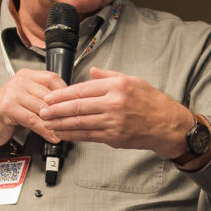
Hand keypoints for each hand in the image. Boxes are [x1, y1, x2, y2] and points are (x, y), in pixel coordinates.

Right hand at [0, 69, 64, 171]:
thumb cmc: (4, 116)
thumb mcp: (26, 102)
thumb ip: (42, 99)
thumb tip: (65, 104)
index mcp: (25, 75)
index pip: (52, 78)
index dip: (65, 92)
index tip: (73, 104)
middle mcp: (19, 81)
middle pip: (49, 94)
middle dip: (61, 111)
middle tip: (71, 122)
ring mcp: (13, 93)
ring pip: (43, 107)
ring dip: (55, 122)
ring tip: (63, 131)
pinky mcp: (9, 107)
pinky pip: (33, 119)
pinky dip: (45, 130)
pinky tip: (52, 136)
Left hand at [39, 66, 194, 157]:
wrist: (168, 125)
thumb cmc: (152, 102)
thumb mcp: (133, 80)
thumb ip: (109, 76)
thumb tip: (92, 72)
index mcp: (117, 86)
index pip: (82, 89)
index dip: (62, 94)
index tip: (50, 96)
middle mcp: (114, 103)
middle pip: (77, 106)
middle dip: (55, 109)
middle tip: (42, 110)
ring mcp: (113, 122)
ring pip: (79, 123)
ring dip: (59, 123)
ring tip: (46, 122)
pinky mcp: (114, 137)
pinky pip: (88, 136)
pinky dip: (72, 135)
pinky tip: (62, 133)